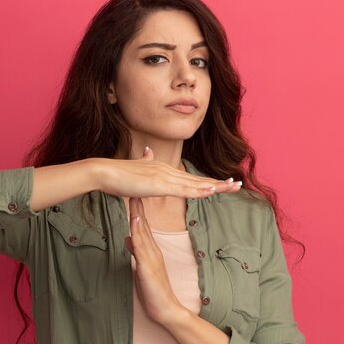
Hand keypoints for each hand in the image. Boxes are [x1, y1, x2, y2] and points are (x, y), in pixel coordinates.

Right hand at [95, 147, 241, 198]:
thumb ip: (144, 161)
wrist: (105, 172)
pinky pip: (183, 189)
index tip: (222, 184)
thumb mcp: (135, 168)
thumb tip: (148, 151)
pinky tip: (211, 191)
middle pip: (197, 179)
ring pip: (195, 183)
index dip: (207, 181)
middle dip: (219, 183)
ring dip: (215, 186)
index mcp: (163, 169)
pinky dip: (199, 190)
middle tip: (238, 185)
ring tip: (232, 187)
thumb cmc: (117, 174)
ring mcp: (164, 177)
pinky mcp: (159, 184)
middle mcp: (167, 171)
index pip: (189, 178)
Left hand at [125, 195, 186, 325]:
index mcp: (150, 249)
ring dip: (138, 216)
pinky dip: (137, 236)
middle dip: (137, 205)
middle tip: (133, 186)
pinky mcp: (147, 268)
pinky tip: (133, 227)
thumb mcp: (141, 266)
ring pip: (143, 233)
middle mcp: (152, 249)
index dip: (137, 208)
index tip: (132, 192)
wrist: (166, 309)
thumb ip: (136, 251)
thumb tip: (129, 238)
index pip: (142, 225)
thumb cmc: (153, 289)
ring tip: (133, 199)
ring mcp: (151, 257)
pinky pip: (141, 250)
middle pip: (143, 224)